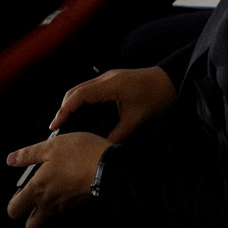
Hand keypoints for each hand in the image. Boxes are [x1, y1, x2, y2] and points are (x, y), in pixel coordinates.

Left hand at [5, 131, 108, 227]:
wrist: (109, 166)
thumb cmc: (81, 155)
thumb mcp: (51, 146)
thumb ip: (28, 154)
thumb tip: (12, 159)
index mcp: (37, 190)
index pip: (14, 211)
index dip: (13, 203)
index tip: (20, 190)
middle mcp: (49, 204)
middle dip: (28, 217)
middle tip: (32, 199)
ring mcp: (65, 207)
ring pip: (48, 220)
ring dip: (45, 210)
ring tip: (51, 189)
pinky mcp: (78, 205)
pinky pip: (64, 212)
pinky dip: (62, 203)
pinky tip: (67, 185)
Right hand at [49, 65, 176, 143]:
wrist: (172, 81)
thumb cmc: (157, 97)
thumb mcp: (136, 120)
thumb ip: (117, 136)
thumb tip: (101, 149)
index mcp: (111, 84)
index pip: (79, 95)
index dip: (64, 110)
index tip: (55, 125)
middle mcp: (107, 78)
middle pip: (75, 91)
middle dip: (64, 109)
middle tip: (57, 128)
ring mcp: (110, 78)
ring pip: (82, 90)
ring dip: (73, 105)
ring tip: (66, 124)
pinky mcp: (113, 81)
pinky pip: (92, 91)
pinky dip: (83, 103)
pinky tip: (83, 117)